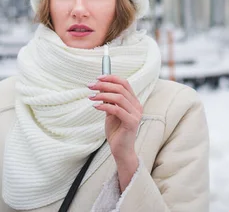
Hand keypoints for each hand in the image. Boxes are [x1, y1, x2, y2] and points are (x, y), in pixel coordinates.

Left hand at [88, 75, 140, 190]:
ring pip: (118, 97)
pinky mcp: (131, 123)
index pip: (125, 83)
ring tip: (91, 97)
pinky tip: (95, 106)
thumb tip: (100, 86)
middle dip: (104, 85)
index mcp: (134, 102)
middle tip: (90, 86)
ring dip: (102, 95)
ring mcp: (136, 114)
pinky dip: (104, 106)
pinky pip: (116, 110)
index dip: (111, 78)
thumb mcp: (111, 113)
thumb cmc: (116, 132)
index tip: (98, 78)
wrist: (121, 151)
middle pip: (121, 88)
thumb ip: (109, 101)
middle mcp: (137, 106)